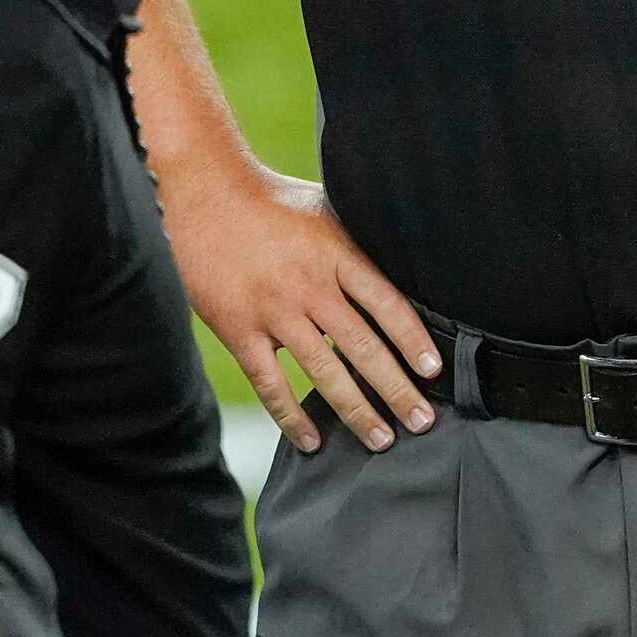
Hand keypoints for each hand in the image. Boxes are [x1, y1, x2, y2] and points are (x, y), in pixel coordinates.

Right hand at [166, 162, 439, 453]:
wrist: (202, 195)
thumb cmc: (271, 199)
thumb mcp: (326, 206)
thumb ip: (358, 238)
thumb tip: (402, 258)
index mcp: (336, 254)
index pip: (387, 304)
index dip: (413, 340)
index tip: (434, 371)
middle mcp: (310, 286)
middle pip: (363, 346)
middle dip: (397, 388)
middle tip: (423, 422)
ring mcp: (274, 311)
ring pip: (323, 371)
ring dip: (356, 410)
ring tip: (382, 438)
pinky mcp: (239, 330)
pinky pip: (270, 383)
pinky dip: (291, 416)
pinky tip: (311, 441)